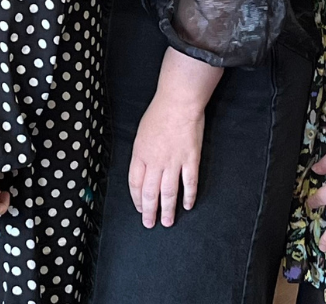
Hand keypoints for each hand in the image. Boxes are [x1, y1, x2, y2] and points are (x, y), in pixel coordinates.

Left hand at [128, 94, 206, 227]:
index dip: (136, 199)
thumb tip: (143, 171)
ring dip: (167, 209)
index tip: (139, 208)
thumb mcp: (141, 134)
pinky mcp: (191, 159)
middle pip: (150, 192)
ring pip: (168, 192)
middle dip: (149, 211)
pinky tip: (187, 205)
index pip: (135, 183)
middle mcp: (155, 161)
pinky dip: (188, 196)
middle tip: (150, 224)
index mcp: (140, 154)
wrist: (178, 102)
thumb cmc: (158, 113)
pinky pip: (189, 182)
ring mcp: (174, 161)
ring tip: (167, 222)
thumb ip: (142, 154)